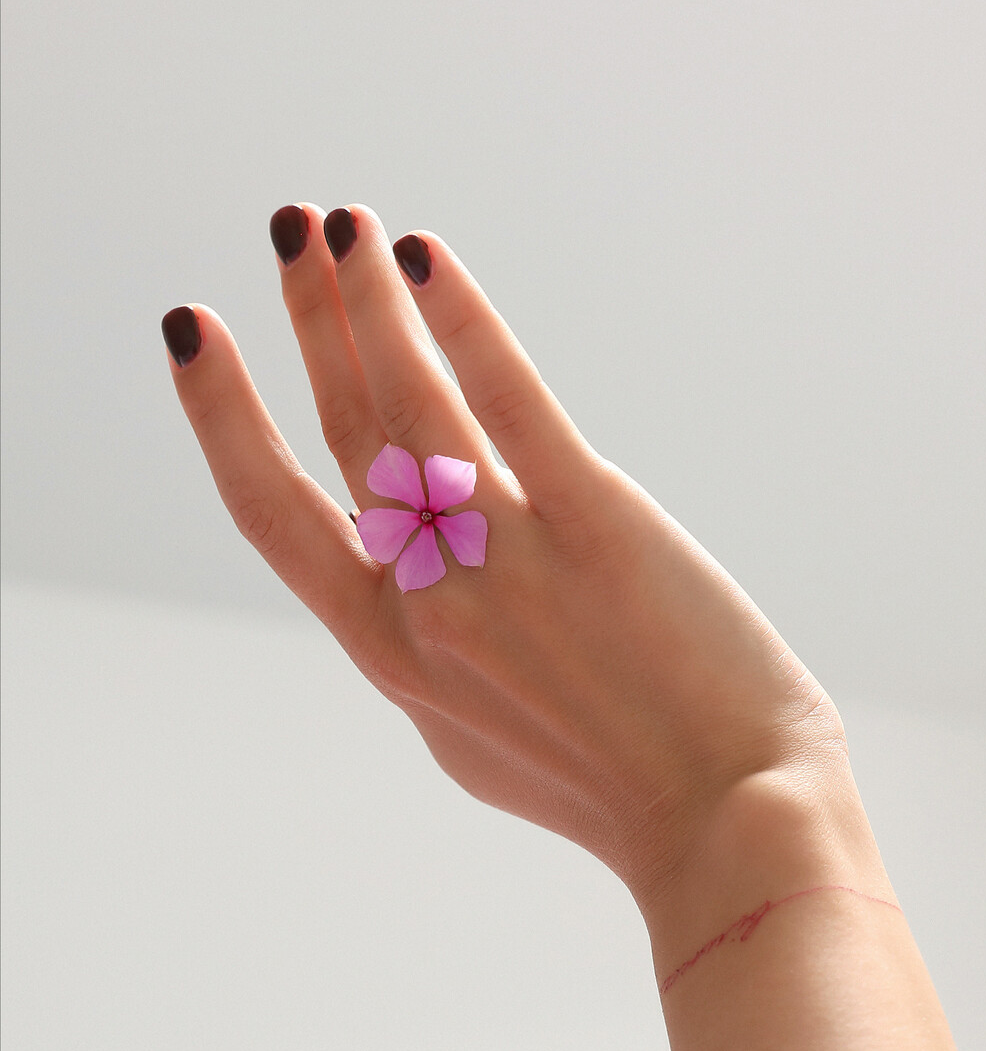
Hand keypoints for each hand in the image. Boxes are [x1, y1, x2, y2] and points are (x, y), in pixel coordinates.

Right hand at [163, 204, 855, 914]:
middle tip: (284, 230)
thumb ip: (429, 649)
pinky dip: (458, 319)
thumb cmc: (615, 788)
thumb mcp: (478, 734)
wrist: (726, 828)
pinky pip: (506, 397)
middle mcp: (425, 598)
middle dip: (304, 321)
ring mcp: (503, 556)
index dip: (224, 415)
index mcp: (390, 653)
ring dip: (360, 299)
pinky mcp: (594, 521)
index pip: (276, 510)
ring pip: (403, 399)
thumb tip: (406, 576)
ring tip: (336, 221)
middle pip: (342, 428)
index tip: (195, 334)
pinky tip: (425, 257)